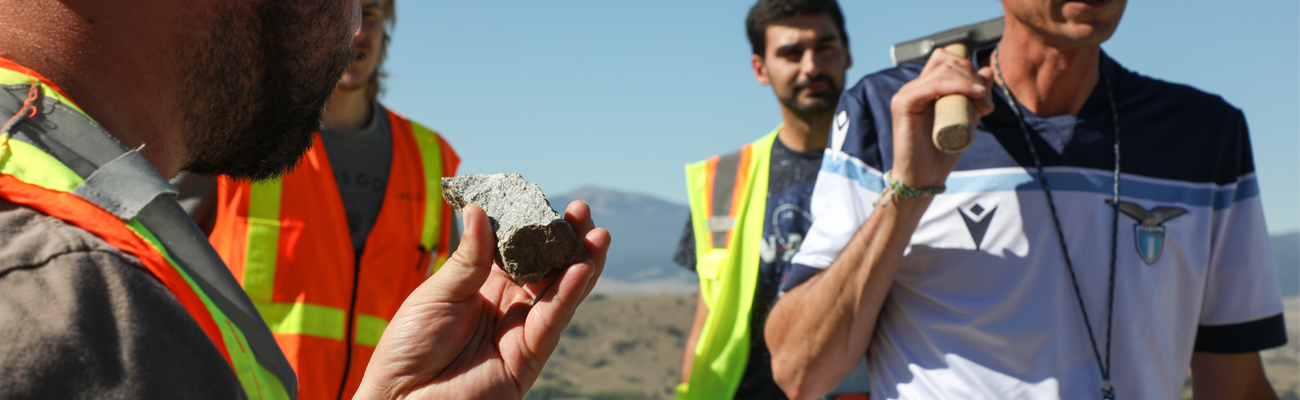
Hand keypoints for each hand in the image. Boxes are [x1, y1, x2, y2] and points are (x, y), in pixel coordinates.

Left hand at [353, 201, 610, 399]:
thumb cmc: (409, 348)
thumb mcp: (437, 293)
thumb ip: (468, 258)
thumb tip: (480, 212)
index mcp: (481, 286)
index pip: (517, 250)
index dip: (533, 227)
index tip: (547, 201)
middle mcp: (506, 306)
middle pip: (546, 269)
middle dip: (566, 241)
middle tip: (582, 212)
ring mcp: (519, 331)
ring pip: (559, 294)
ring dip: (581, 264)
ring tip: (597, 235)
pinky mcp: (528, 357)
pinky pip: (552, 322)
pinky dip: (570, 295)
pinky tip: (582, 269)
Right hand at [889, 47, 995, 188]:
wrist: (925, 176)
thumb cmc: (943, 151)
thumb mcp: (967, 118)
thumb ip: (976, 96)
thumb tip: (986, 71)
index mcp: (925, 88)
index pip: (945, 58)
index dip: (967, 67)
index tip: (983, 93)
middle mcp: (913, 87)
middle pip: (946, 61)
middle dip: (972, 76)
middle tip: (986, 103)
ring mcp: (906, 94)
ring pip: (942, 70)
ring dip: (969, 81)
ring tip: (982, 103)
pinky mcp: (903, 104)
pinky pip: (932, 85)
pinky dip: (956, 85)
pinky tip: (973, 93)